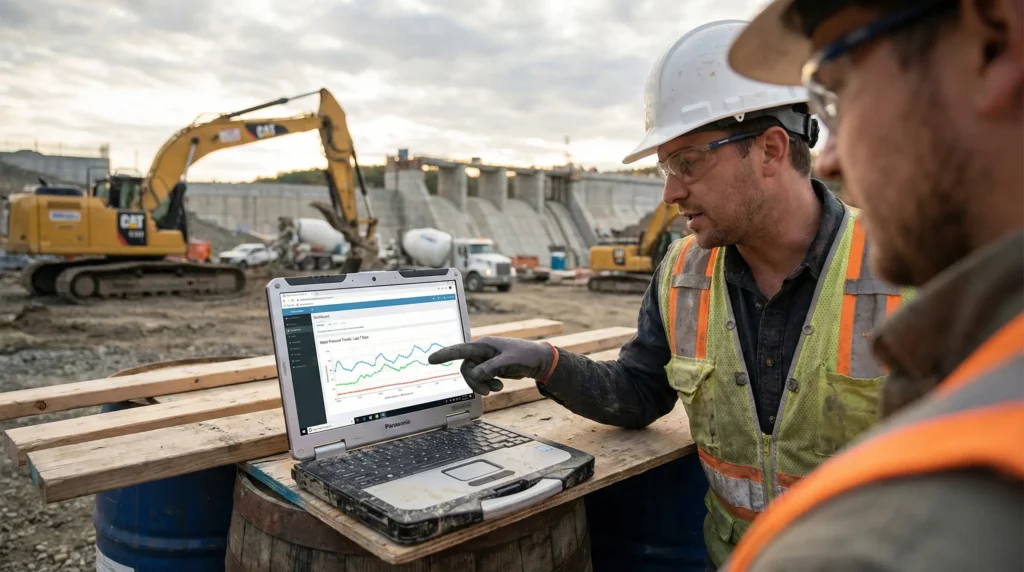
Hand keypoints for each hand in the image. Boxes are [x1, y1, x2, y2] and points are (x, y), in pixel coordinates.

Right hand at [428, 336, 555, 395]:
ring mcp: (485, 360)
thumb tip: (475, 375)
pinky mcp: (490, 367)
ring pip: (473, 376)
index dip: (445, 354)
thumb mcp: (508, 362)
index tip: (430, 360)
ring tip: (498, 387)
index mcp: (483, 345)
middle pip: (466, 369)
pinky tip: (500, 385)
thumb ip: (490, 368)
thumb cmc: (525, 356)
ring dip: (482, 385)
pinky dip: (488, 385)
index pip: (460, 350)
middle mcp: (481, 351)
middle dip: (475, 382)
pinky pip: (480, 379)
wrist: (538, 361)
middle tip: (489, 391)